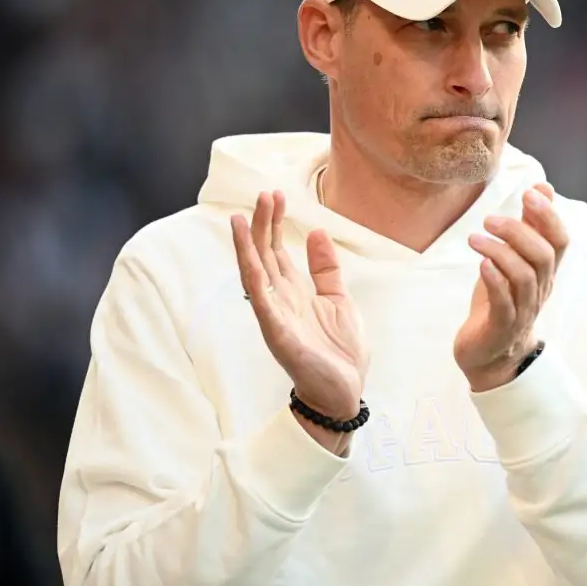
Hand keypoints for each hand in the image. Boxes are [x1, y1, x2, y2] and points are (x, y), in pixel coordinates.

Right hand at [230, 191, 368, 423]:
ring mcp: (275, 315)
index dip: (276, 223)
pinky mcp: (277, 332)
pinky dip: (253, 277)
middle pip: (265, 254)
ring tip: (242, 218)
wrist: (344, 391)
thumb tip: (317, 232)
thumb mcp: (339, 299)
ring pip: (255, 273)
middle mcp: (280, 299)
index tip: (276, 195)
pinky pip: (260, 301)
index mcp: (295, 291)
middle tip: (264, 194)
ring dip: (248, 246)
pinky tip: (247, 257)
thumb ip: (326, 269)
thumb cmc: (340, 351)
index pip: (278, 250)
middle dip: (263, 224)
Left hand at [454, 183, 568, 390]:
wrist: (489, 355)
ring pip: (524, 276)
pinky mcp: (502, 326)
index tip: (529, 193)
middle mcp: (540, 290)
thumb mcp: (514, 259)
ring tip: (475, 239)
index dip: (550, 216)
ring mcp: (523, 310)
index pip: (560, 240)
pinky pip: (504, 301)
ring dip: (500, 252)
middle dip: (518, 231)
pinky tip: (481, 264)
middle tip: (489, 219)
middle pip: (543, 255)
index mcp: (545, 272)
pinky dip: (494, 279)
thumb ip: (528, 226)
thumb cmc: (501, 301)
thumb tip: (543, 187)